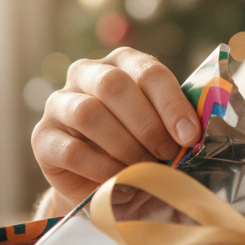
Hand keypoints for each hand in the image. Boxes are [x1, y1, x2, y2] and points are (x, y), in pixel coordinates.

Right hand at [31, 48, 200, 214]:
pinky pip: (71, 149)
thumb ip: (178, 122)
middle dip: (147, 123)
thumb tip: (201, 128)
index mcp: (123, 63)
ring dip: (123, 145)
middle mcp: (86, 74)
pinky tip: (118, 179)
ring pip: (88, 113)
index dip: (171, 103)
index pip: (148, 71)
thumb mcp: (162, 129)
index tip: (189, 136)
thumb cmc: (139, 146)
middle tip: (167, 154)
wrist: (100, 182)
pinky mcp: (43, 137)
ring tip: (143, 168)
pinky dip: (101, 167)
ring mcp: (59, 103)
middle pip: (113, 85)